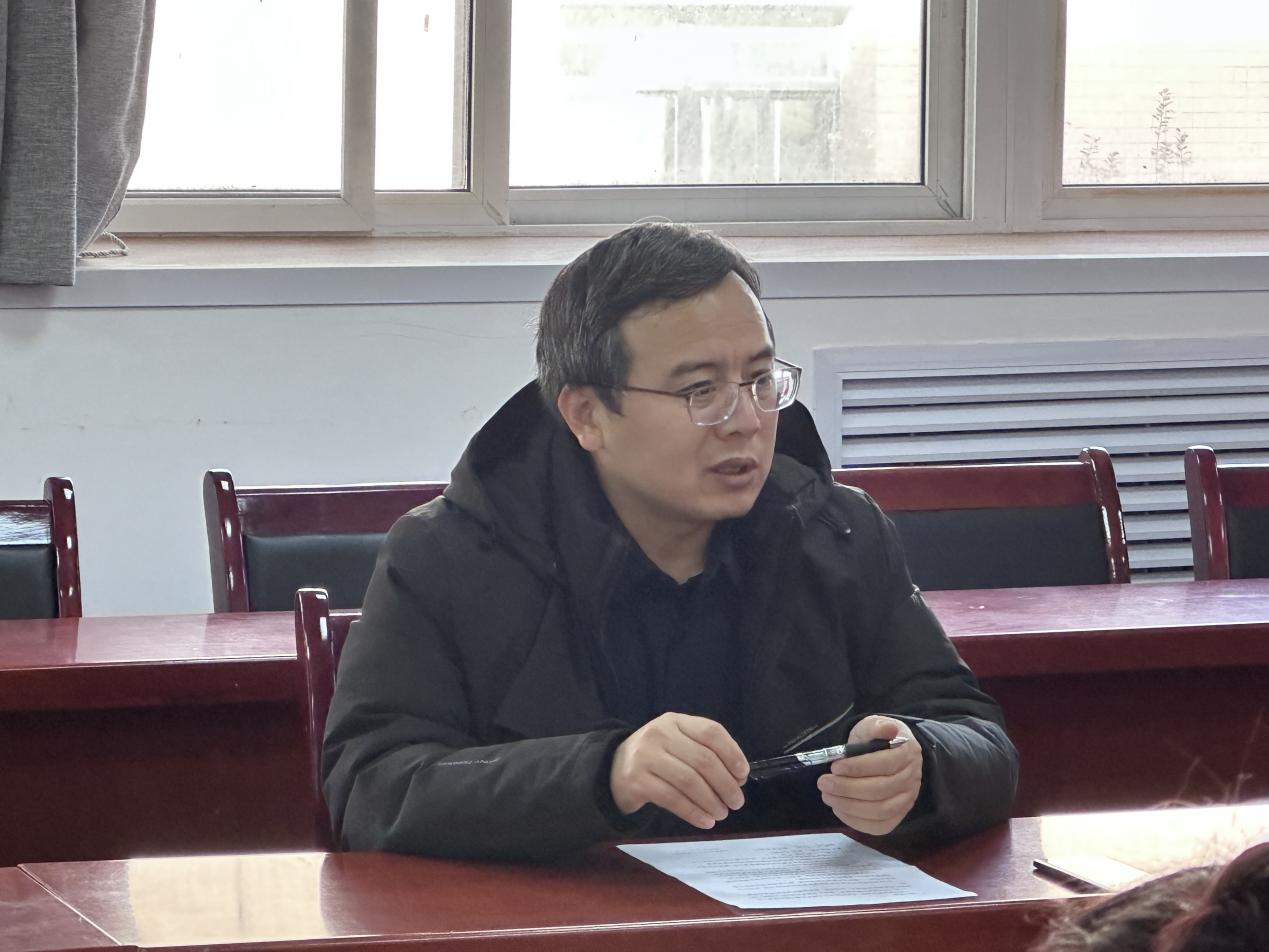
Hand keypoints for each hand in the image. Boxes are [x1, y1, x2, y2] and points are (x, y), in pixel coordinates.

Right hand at [610, 713, 748, 829]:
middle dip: (725, 784)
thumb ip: (704, 752)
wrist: (614, 769)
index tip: (743, 775)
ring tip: (722, 813)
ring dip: (711, 801)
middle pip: (703, 760)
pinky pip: (673, 799)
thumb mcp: (677, 743)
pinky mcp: (636, 781)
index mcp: (675, 721)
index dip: (732, 753)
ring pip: (689, 781)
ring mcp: (645, 756)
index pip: (711, 732)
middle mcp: (659, 734)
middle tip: (736, 802)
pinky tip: (705, 821)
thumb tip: (737, 778)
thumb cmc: (657, 757)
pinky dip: (693, 812)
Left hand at [817, 715, 921, 835]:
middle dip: (848, 788)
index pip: (885, 764)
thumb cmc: (876, 740)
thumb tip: (887, 728)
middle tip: (823, 783)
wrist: (885, 755)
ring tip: (827, 795)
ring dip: (849, 805)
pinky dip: (857, 821)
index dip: (858, 767)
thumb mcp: (873, 726)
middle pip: (881, 790)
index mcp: (908, 753)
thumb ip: (877, 726)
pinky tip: (839, 809)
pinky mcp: (898, 816)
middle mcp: (912, 779)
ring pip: (880, 811)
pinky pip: (880, 826)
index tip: (835, 766)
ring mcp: (907, 800)